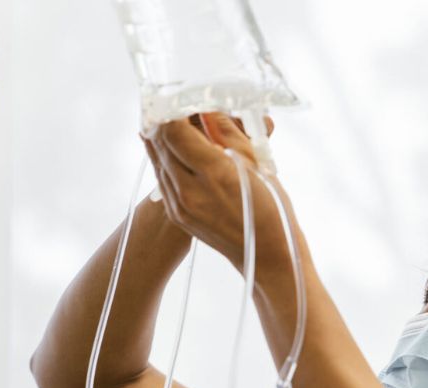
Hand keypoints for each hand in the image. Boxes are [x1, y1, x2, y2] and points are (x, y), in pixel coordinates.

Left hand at [141, 113, 294, 270]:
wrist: (266, 254)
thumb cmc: (270, 207)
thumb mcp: (256, 163)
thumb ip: (227, 132)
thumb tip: (207, 107)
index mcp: (213, 173)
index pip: (174, 128)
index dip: (172, 106)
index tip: (179, 92)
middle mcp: (189, 190)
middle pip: (159, 140)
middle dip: (163, 116)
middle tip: (171, 99)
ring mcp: (179, 205)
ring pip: (156, 157)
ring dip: (161, 134)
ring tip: (171, 116)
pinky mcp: (177, 214)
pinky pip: (161, 176)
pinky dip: (165, 155)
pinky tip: (175, 144)